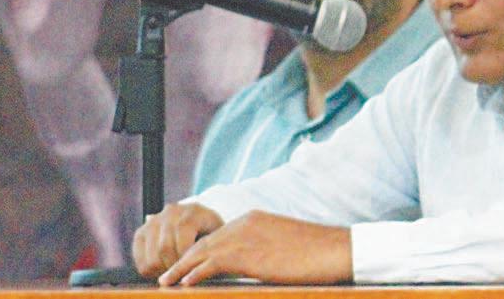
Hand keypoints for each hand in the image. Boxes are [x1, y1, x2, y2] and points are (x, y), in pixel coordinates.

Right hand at [131, 202, 223, 277]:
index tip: (192, 270)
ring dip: (163, 270)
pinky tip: (163, 269)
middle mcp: (170, 212)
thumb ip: (211, 248)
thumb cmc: (211, 232)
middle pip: (165, 249)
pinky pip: (140, 259)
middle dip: (174, 267)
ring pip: (152, 257)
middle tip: (183, 275)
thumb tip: (201, 267)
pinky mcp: (141, 232)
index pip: (182, 238)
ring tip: (174, 271)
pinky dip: (150, 270)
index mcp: (192, 211)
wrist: (198, 220)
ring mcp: (153, 221)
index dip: (185, 259)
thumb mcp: (217, 236)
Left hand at [158, 210, 352, 285]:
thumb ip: (261, 250)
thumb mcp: (284, 245)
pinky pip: (212, 264)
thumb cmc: (318, 252)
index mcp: (253, 218)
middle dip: (184, 259)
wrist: (337, 249)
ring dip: (182, 269)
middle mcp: (244, 223)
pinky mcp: (248, 254)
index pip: (216, 236)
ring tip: (167, 283)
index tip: (184, 264)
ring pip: (202, 252)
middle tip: (167, 275)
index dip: (197, 252)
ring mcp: (245, 236)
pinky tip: (185, 285)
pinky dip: (195, 274)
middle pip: (204, 242)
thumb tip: (250, 265)